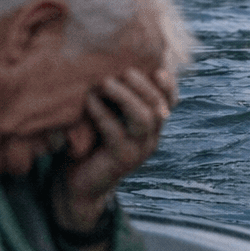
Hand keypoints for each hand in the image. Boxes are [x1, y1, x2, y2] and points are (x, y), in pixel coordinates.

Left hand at [51, 66, 177, 233]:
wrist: (79, 186)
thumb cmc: (91, 144)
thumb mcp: (109, 119)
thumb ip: (117, 101)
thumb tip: (112, 65)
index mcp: (152, 127)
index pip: (170, 102)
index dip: (168, 85)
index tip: (157, 68)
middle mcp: (151, 139)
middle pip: (158, 107)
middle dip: (143, 86)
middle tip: (125, 70)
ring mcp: (138, 151)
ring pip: (144, 119)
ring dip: (126, 97)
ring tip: (107, 82)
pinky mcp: (120, 160)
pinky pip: (115, 132)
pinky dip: (102, 113)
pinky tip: (90, 100)